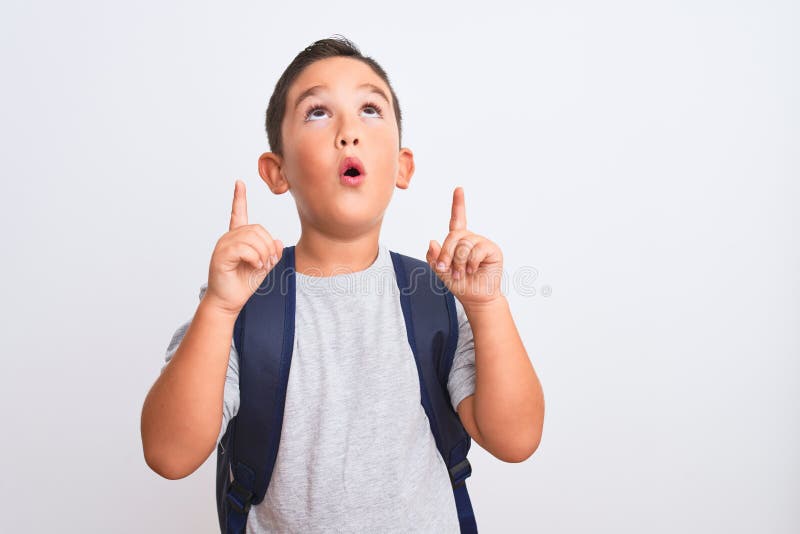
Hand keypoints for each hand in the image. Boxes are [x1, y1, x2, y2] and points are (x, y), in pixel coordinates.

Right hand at [204, 180, 283, 315]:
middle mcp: (229, 238)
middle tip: (269, 262)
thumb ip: (271, 251)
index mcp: (237, 237)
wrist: (229, 301)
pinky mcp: (221, 255)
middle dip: (268, 245)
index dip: (239, 198)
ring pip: (252, 238)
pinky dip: (255, 258)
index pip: (238, 212)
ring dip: (263, 253)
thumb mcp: (264, 265)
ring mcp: (223, 245)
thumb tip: (276, 240)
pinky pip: (244, 248)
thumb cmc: (243, 283)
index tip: (239, 183)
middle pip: (256, 229)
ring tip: (261, 265)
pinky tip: (255, 266)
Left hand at [426, 186, 503, 308]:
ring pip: (464, 245)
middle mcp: (471, 239)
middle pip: (454, 236)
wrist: (475, 297)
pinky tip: (472, 270)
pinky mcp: (492, 250)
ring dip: (459, 262)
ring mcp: (482, 244)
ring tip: (461, 273)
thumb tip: (432, 241)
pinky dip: (471, 262)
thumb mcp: (442, 272)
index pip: (458, 219)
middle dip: (447, 253)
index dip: (458, 204)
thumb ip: (434, 258)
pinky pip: (477, 250)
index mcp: (459, 241)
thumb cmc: (461, 284)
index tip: (459, 189)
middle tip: (446, 268)